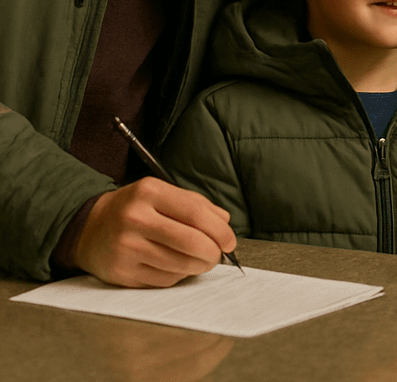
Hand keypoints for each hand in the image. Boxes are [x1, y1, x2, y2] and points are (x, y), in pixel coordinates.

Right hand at [73, 176, 236, 287]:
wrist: (89, 228)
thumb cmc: (134, 208)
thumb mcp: (161, 194)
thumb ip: (196, 204)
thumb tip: (225, 222)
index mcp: (150, 193)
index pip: (196, 213)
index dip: (220, 231)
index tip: (231, 241)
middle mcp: (135, 219)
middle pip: (190, 242)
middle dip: (213, 252)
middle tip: (219, 254)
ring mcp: (126, 248)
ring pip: (179, 265)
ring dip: (199, 266)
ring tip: (203, 261)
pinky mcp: (121, 273)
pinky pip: (164, 280)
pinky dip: (179, 275)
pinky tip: (177, 266)